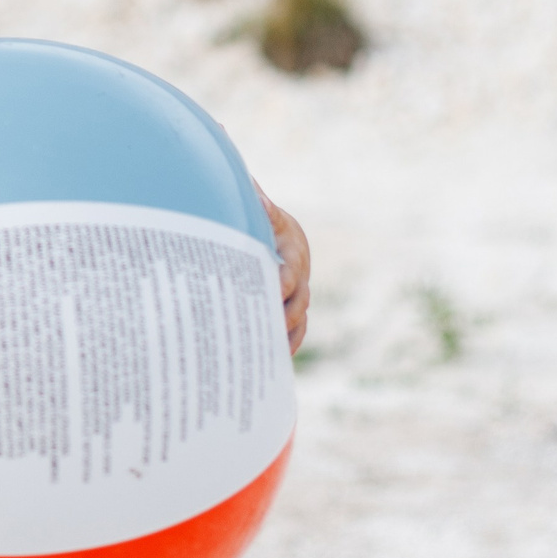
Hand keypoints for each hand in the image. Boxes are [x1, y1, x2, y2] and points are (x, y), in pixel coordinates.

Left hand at [259, 188, 310, 353]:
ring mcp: (299, 293)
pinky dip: (288, 343)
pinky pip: (297, 329)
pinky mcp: (294, 307)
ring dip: (286, 335)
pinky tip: (273, 359)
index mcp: (292, 249)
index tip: (272, 294)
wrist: (280, 230)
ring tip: (270, 353)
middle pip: (299, 300)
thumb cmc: (264, 218)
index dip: (282, 284)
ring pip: (299, 318)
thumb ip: (259, 206)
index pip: (290, 271)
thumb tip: (256, 198)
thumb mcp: (262, 211)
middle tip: (266, 331)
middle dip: (284, 316)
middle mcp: (300, 274)